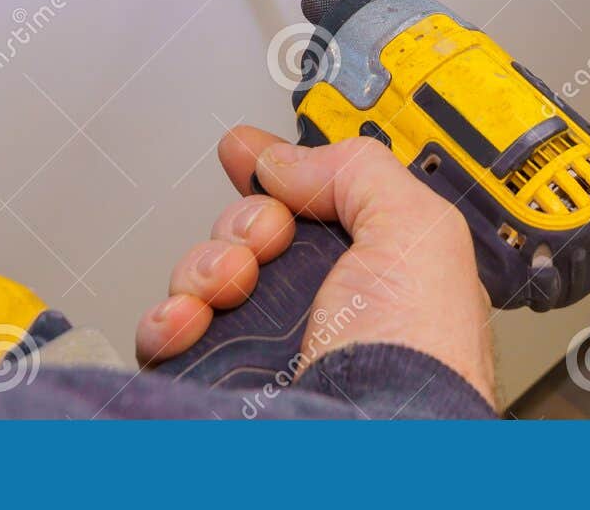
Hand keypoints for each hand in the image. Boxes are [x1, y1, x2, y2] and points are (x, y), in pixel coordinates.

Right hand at [135, 127, 494, 404]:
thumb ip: (358, 170)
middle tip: (270, 236)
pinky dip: (170, 316)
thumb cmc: (419, 356)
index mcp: (375, 268)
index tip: (250, 153)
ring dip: (209, 264)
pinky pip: (170, 333)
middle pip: (252, 231)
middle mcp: (319, 305)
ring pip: (206, 275)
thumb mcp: (418, 229)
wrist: (372, 437)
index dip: (280, 174)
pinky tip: (192, 316)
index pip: (314, 206)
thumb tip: (286, 159)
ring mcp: (266, 344)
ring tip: (234, 281)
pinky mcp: (220, 378)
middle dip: (250, 219)